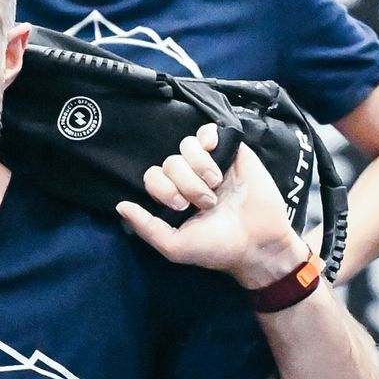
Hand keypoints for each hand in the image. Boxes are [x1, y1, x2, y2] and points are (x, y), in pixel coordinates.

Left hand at [116, 126, 305, 287]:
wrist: (258, 242)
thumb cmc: (217, 247)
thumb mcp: (175, 246)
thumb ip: (146, 227)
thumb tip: (120, 206)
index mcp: (174, 197)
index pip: (153, 177)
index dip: (163, 188)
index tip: (182, 207)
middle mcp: (189, 178)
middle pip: (170, 161)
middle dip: (185, 183)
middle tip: (205, 202)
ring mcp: (210, 163)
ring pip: (187, 145)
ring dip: (199, 166)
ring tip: (216, 185)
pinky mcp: (231, 152)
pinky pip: (208, 131)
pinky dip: (208, 138)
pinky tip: (216, 153)